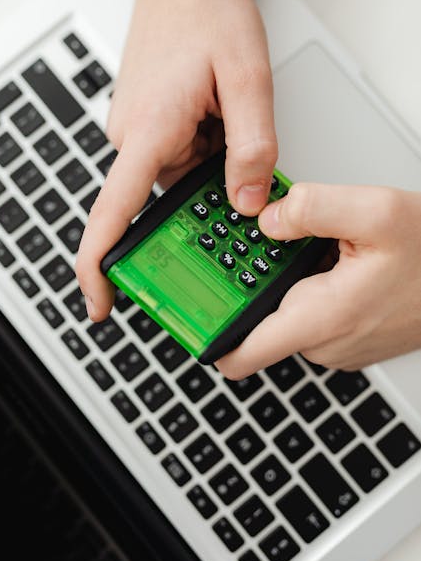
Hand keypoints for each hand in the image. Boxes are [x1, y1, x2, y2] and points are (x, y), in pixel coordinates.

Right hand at [76, 0, 276, 320]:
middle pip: (166, 200)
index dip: (101, 264)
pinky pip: (179, 158)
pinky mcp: (151, 126)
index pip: (113, 212)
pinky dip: (206, 151)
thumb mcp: (248, 79)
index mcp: (149, 131)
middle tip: (237, 170)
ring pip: (179, 178)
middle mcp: (135, 137)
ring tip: (229, 122)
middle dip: (205, 194)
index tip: (99, 303)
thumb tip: (246, 203)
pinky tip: (220, 120)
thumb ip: (251, 147)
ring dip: (211, 164)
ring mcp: (140, 132)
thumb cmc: (207, 15)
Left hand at [216, 183, 420, 378]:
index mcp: (320, 318)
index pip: (241, 353)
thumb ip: (312, 207)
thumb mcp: (374, 211)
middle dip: (249, 282)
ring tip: (297, 247)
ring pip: (284, 314)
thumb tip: (266, 220)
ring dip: (281, 282)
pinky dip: (305, 288)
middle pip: (257, 320)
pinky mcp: (347, 337)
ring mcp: (337, 344)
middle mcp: (325, 342)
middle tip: (253, 244)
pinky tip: (323, 260)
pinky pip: (309, 314)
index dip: (207, 331)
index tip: (186, 309)